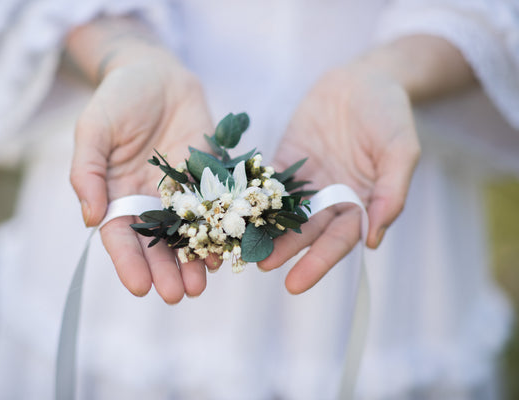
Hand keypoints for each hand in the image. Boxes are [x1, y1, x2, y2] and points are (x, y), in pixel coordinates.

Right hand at [70, 53, 214, 303]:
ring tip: (201, 284)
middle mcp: (149, 200)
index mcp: (116, 194)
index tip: (140, 287)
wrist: (157, 73)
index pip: (120, 236)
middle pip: (156, 244)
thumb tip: (90, 218)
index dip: (128, 263)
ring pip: (188, 234)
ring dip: (194, 260)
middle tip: (176, 295)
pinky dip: (220, 230)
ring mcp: (181, 192)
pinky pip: (215, 209)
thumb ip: (87, 171)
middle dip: (165, 271)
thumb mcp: (93, 129)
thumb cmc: (118, 98)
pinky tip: (226, 250)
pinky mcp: (208, 178)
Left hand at [257, 66, 420, 292]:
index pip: (338, 241)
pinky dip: (250, 196)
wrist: (364, 78)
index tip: (294, 284)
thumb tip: (374, 239)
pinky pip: (266, 182)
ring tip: (239, 245)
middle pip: (305, 232)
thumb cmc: (390, 115)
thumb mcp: (401, 152)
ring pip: (281, 212)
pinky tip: (230, 208)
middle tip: (257, 265)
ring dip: (262, 229)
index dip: (317, 262)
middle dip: (283, 250)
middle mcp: (330, 200)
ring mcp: (306, 182)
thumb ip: (390, 193)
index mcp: (360, 204)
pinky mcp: (285, 161)